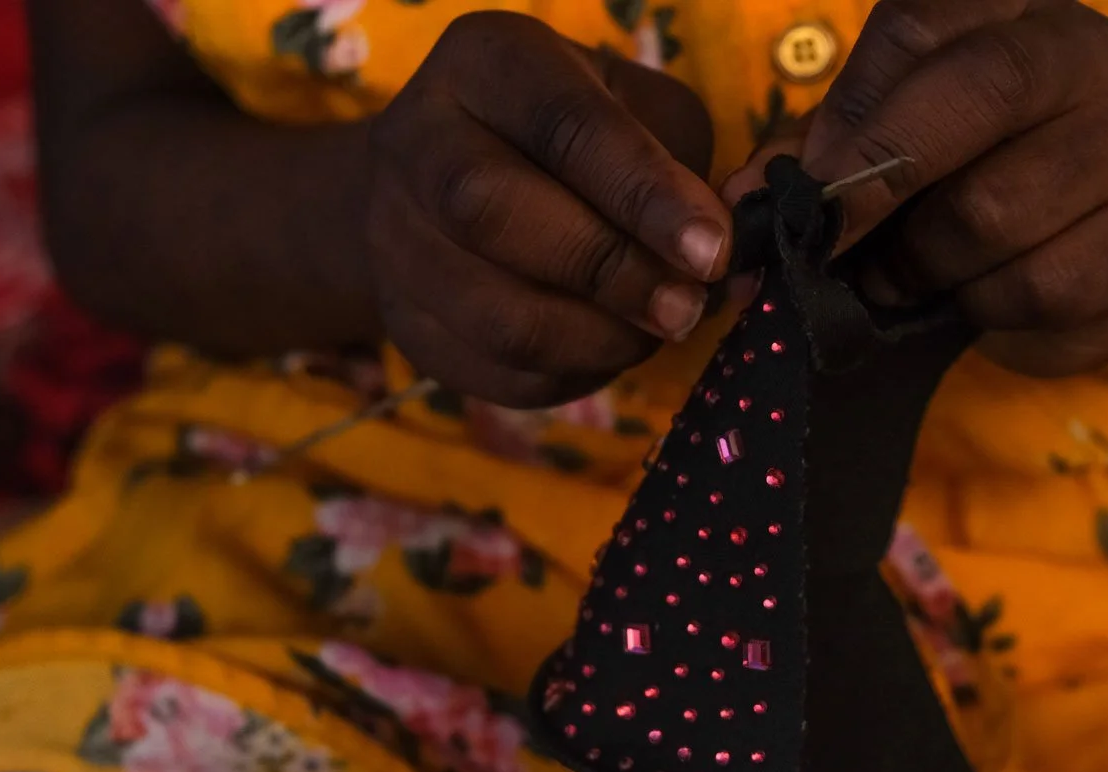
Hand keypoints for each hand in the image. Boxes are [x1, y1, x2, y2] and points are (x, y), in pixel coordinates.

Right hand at [368, 12, 731, 406]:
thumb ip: (680, 165)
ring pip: (493, 314)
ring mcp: (393, 237)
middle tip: (685, 307)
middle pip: (494, 214)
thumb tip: (714, 253)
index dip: (643, 194)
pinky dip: (567, 373)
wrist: (451, 182)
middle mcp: (417, 139)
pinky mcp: (403, 320)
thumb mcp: (637, 110)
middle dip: (609, 273)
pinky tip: (605, 350)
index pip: (563, 126)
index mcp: (485, 63)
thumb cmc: (576, 138)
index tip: (710, 251)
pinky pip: (491, 371)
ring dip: (594, 339)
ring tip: (653, 332)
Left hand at [725, 0, 1107, 375]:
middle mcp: (1086, 54)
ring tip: (898, 276)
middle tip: (828, 238)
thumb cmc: (978, 179)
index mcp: (1014, 8)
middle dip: (880, 175)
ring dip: (919, 264)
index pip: (923, 20)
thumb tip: (743, 199)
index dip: (855, 104)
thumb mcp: (895, 147)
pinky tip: (969, 298)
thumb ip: (820, 155)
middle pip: (978, 91)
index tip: (806, 177)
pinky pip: (1028, 286)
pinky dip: (976, 305)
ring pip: (990, 210)